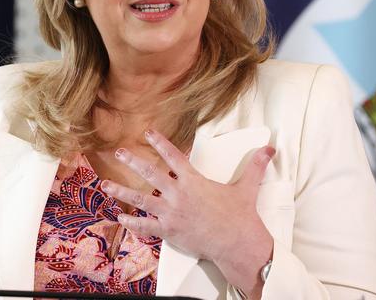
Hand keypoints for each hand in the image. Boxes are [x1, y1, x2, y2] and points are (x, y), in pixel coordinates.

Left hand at [100, 129, 274, 296]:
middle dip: (132, 161)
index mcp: (194, 180)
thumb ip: (256, 166)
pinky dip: (132, 223)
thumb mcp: (247, 187)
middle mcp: (178, 194)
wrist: (237, 243)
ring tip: (105, 185)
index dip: (159, 141)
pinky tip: (120, 218)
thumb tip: (270, 149)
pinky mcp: (169, 231)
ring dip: (121, 192)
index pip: (173, 155)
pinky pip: (145, 227)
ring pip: (140, 200)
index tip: (147, 131)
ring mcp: (171, 213)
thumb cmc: (240, 215)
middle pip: (150, 173)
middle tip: (118, 152)